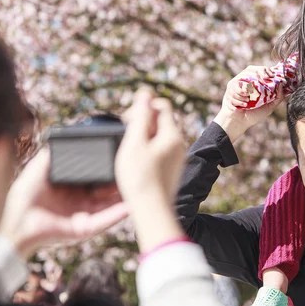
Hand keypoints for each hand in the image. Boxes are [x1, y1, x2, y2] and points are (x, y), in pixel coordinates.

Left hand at [0, 150, 128, 257]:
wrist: (15, 221)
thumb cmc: (23, 195)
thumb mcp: (41, 166)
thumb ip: (55, 152)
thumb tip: (69, 132)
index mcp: (73, 187)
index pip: (97, 176)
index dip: (109, 167)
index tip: (122, 156)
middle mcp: (82, 201)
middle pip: (108, 190)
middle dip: (122, 181)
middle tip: (135, 169)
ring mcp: (85, 215)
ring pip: (112, 204)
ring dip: (125, 196)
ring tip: (139, 184)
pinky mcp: (85, 229)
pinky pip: (106, 220)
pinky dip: (118, 213)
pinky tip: (130, 205)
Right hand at [115, 88, 185, 204]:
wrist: (151, 212)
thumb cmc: (140, 178)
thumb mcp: (135, 143)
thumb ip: (140, 116)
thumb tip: (145, 93)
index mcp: (172, 135)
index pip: (161, 106)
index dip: (143, 107)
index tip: (126, 120)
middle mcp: (179, 145)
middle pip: (160, 121)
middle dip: (141, 123)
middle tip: (125, 137)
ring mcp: (177, 158)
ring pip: (159, 137)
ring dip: (142, 138)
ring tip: (129, 153)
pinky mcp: (171, 170)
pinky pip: (159, 151)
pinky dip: (146, 152)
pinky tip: (135, 165)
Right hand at [214, 66, 284, 142]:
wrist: (239, 122)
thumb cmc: (254, 114)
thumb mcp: (269, 107)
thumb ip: (278, 97)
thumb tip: (281, 84)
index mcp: (256, 83)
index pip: (261, 70)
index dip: (266, 70)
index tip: (271, 75)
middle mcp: (247, 80)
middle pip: (252, 69)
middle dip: (258, 74)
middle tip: (262, 82)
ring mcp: (238, 82)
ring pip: (244, 78)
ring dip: (248, 91)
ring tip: (249, 101)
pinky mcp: (231, 86)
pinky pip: (237, 87)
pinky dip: (241, 97)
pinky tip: (244, 104)